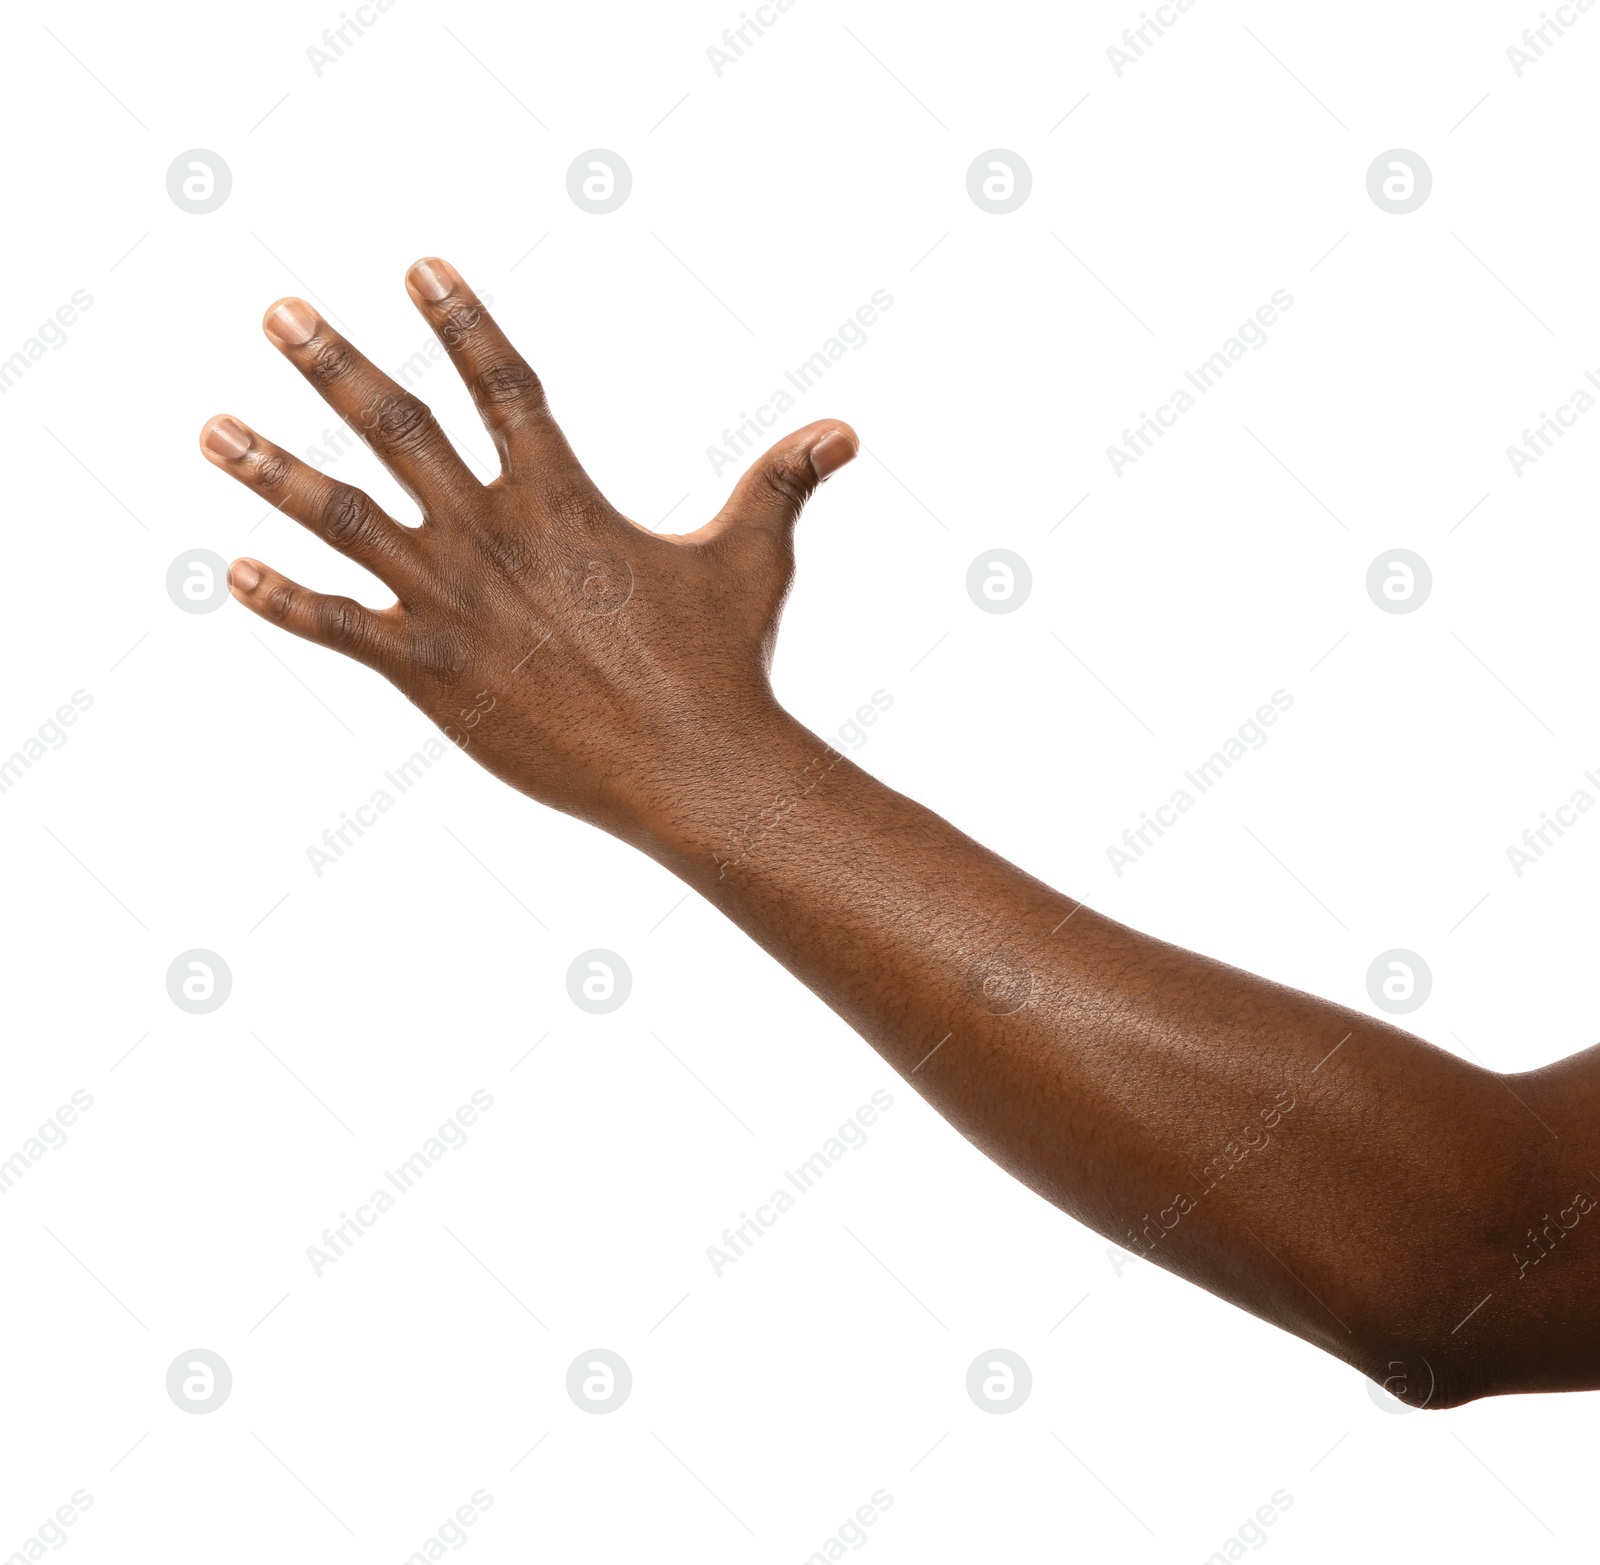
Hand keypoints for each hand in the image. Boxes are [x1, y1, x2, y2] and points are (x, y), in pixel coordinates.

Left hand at [200, 257, 856, 841]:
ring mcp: (453, 603)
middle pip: (394, 426)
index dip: (459, 319)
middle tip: (276, 311)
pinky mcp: (431, 674)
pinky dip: (284, 601)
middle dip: (331, 362)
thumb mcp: (755, 557)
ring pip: (343, 518)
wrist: (693, 766)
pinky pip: (340, 629)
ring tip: (209, 428)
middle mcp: (494, 535)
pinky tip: (233, 572)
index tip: (417, 268)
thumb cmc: (726, 661)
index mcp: (563, 497)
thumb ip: (783, 483)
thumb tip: (847, 431)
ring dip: (270, 468)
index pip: (500, 382)